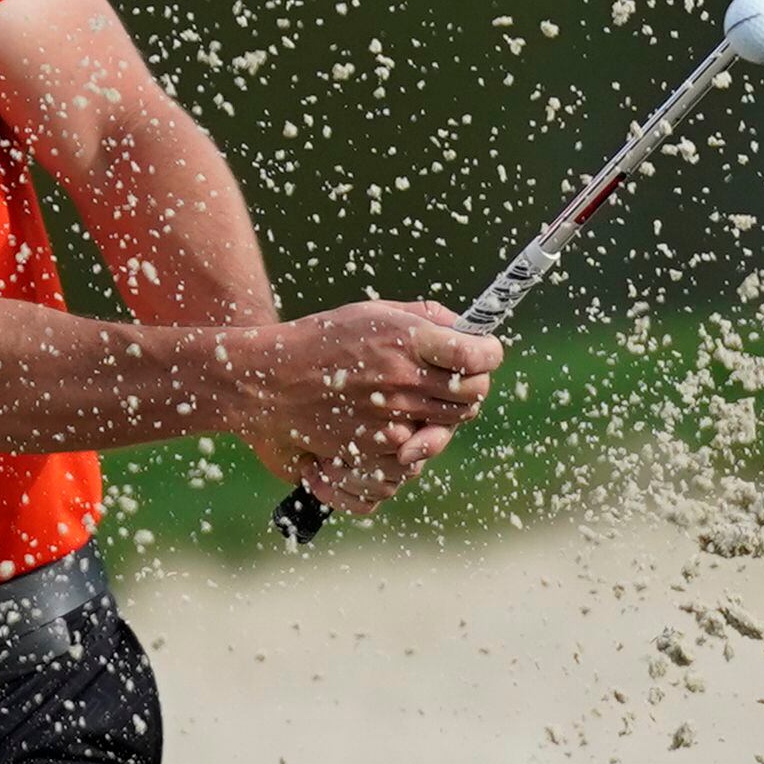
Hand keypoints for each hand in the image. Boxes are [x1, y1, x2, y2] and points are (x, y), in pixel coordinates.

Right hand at [234, 301, 500, 515]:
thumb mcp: (375, 313)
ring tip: (424, 398)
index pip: (477, 355)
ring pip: (450, 425)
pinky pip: (420, 450)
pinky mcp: (377, 447)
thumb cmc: (325, 340)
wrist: (273, 382)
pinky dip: (416, 438)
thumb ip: (427, 318)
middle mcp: (403, 380)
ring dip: (446, 413)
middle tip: (458, 377)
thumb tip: (467, 330)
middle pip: (472, 394)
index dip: (489, 353)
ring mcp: (391, 418)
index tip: (485, 351)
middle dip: (473, 384)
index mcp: (407, 340)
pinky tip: (399, 421)